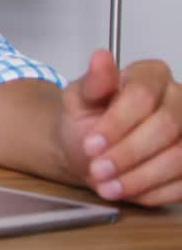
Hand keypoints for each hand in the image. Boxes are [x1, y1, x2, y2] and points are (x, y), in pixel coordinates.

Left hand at [59, 50, 181, 205]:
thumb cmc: (86, 121)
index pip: (143, 95)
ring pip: (180, 157)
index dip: (117, 123)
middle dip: (128, 154)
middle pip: (167, 126)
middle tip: (97, 170)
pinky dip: (153, 192)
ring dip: (140, 178)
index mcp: (151, 75)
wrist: (90, 152)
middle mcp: (179, 99)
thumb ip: (92, 84)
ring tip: (107, 187)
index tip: (90, 145)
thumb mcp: (78, 100)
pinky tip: (127, 192)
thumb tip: (100, 57)